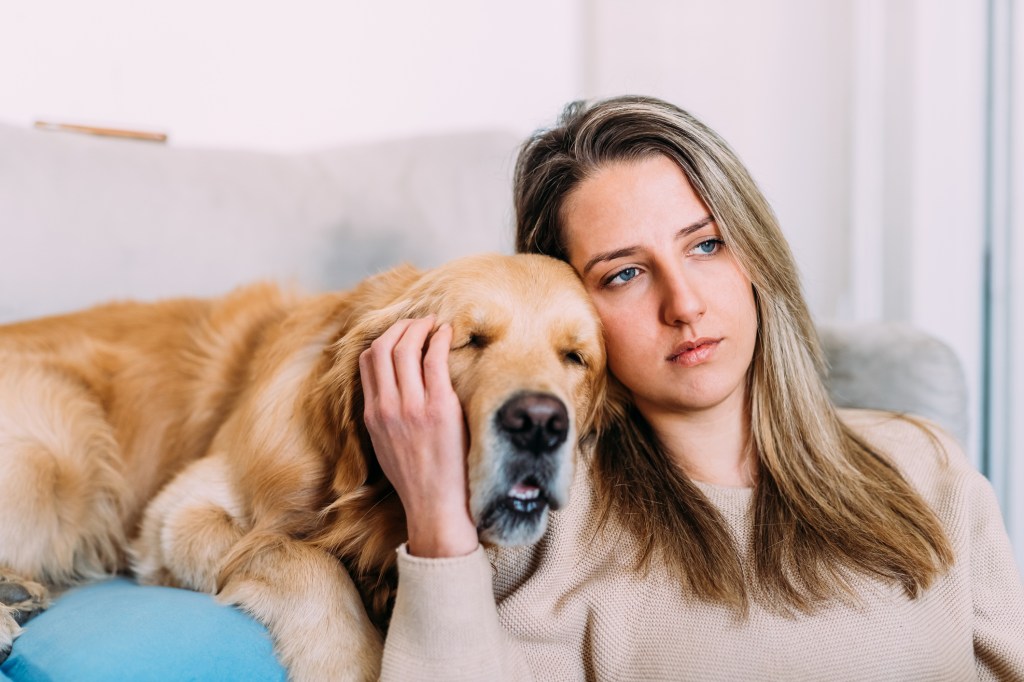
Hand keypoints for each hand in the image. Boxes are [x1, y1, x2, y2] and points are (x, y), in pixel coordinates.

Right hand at [359, 317, 477, 557]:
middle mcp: (387, 407)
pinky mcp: (439, 408)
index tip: (400, 333)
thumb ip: (383, 416)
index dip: (383, 338)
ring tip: (434, 324)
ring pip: (406, 348)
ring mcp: (412, 407)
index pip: (367, 362)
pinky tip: (448, 333)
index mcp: (372, 415)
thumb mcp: (385, 446)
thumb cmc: (417, 478)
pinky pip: (435, 360)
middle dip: (401, 327)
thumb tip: (390, 389)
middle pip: (383, 348)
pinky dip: (440, 339)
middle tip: (419, 322)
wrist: (435, 506)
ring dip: (420, 328)